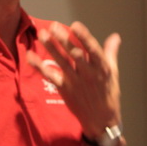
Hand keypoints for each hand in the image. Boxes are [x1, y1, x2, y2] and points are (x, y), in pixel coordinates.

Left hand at [27, 21, 121, 139]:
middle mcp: (89, 74)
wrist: (101, 120)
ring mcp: (76, 82)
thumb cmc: (108, 94)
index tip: (75, 25)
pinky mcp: (65, 89)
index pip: (93, 49)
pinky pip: (50, 76)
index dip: (84, 37)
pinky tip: (31, 56)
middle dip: (64, 40)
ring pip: (62, 62)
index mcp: (102, 68)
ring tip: (42, 35)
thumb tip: (115, 36)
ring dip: (51, 48)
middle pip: (75, 54)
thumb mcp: (113, 73)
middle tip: (54, 26)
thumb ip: (111, 52)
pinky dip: (39, 66)